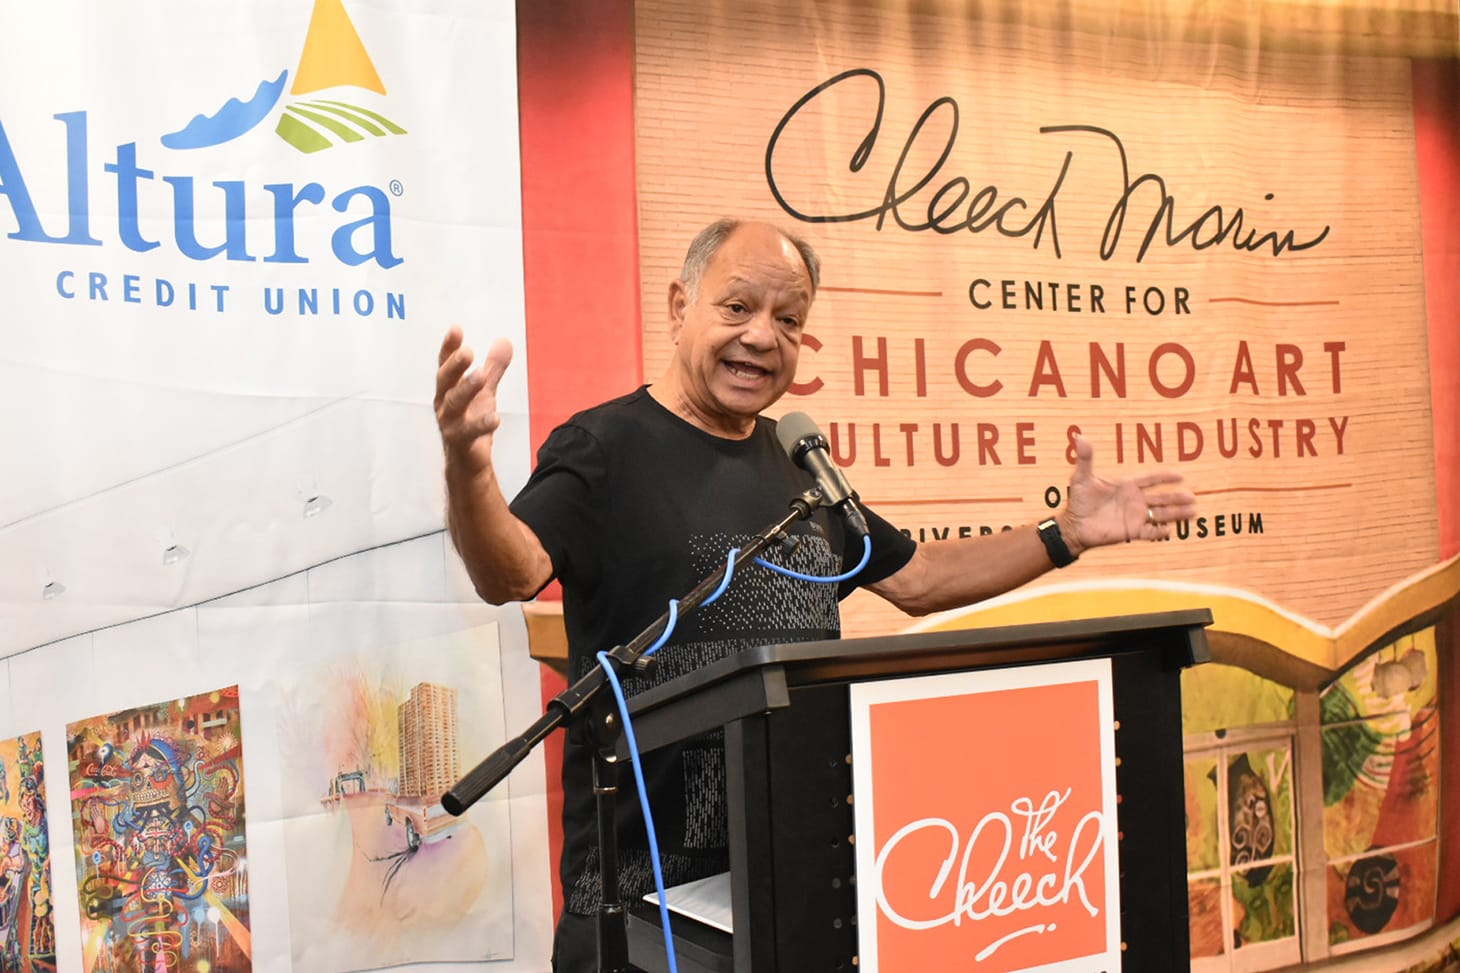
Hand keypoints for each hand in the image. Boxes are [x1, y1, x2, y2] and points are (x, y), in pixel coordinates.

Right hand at [435, 326, 513, 473]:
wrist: (467, 461)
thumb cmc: (471, 421)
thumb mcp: (484, 391)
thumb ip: (494, 368)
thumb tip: (504, 341)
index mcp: (448, 388)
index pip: (446, 364)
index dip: (449, 347)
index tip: (456, 329)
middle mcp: (444, 403)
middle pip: (445, 381)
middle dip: (455, 365)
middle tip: (467, 352)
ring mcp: (450, 423)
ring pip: (455, 403)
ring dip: (467, 389)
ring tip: (481, 376)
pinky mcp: (460, 442)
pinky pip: (469, 432)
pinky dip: (482, 425)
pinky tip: (495, 418)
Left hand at [1060, 434, 1196, 554]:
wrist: (1074, 525)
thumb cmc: (1079, 501)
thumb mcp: (1081, 478)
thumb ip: (1085, 459)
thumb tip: (1080, 437)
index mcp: (1127, 486)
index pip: (1150, 479)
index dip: (1165, 477)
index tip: (1180, 475)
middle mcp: (1135, 501)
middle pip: (1161, 498)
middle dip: (1177, 497)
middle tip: (1193, 497)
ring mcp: (1135, 516)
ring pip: (1161, 514)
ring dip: (1176, 513)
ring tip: (1193, 511)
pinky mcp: (1131, 532)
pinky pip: (1149, 532)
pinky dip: (1159, 532)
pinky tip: (1168, 530)